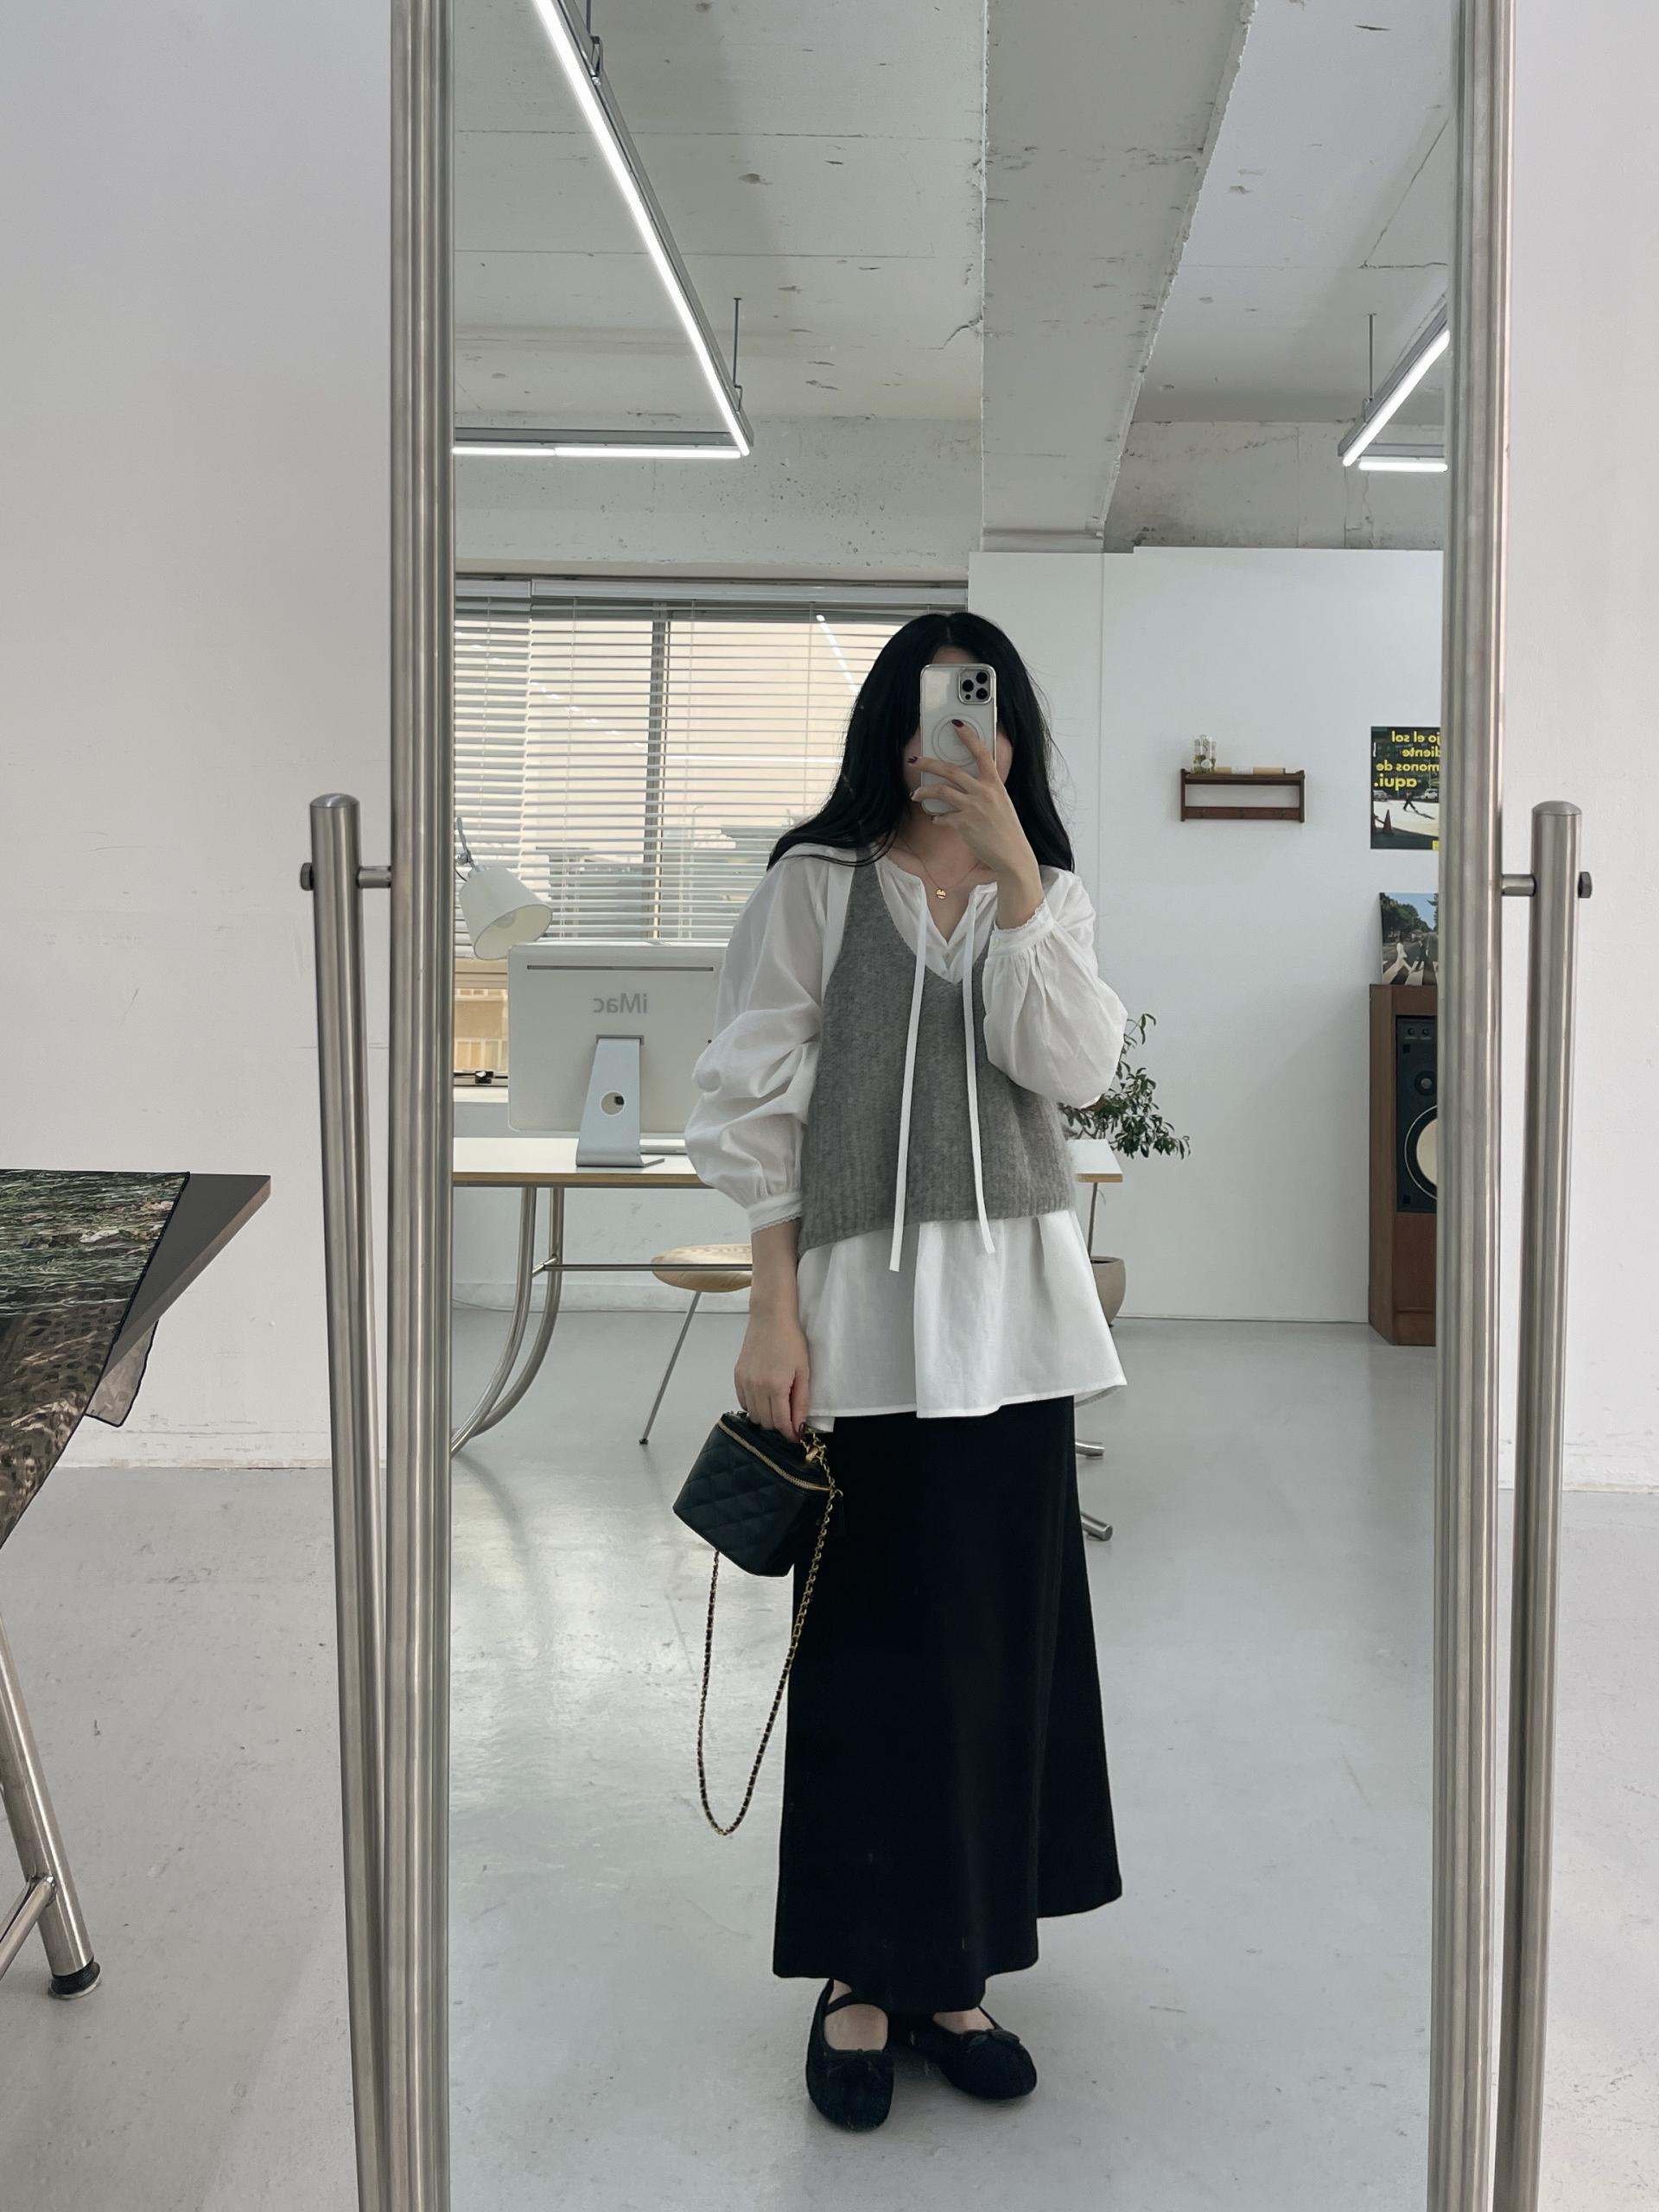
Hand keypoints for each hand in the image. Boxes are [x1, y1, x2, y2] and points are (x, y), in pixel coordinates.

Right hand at [735, 1307, 811, 1440]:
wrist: (770, 1317)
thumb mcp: (803, 1372)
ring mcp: (744, 1382)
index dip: (790, 1433)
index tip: (796, 1435)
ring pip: (753, 1415)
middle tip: (790, 1418)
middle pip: (766, 1422)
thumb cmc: (791, 1340)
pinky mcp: (738, 1376)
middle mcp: (756, 1387)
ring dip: (766, 1417)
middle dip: (779, 1425)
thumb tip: (799, 1426)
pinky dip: (754, 1406)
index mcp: (775, 1387)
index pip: (780, 1423)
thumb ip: (801, 1401)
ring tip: (778, 1406)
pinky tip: (765, 1397)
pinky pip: (744, 1403)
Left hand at [913, 721, 1038, 889]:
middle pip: (951, 770)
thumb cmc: (1007, 830)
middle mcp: (984, 792)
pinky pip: (943, 817)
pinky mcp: (965, 824)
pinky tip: (937, 821)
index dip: (969, 737)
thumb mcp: (1002, 803)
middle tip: (915, 760)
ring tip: (915, 794)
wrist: (1013, 854)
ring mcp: (974, 807)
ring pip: (941, 791)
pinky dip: (938, 819)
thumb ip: (986, 791)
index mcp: (995, 784)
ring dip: (924, 791)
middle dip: (929, 763)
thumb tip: (967, 787)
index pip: (981, 754)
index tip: (956, 725)